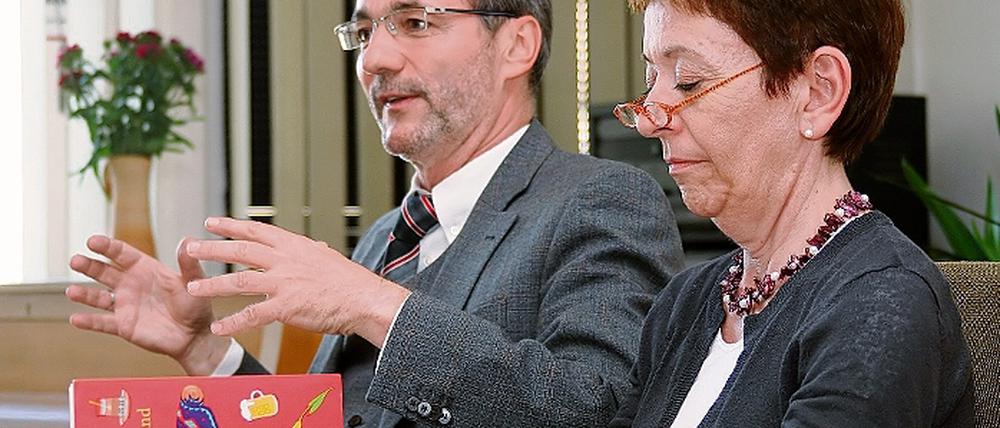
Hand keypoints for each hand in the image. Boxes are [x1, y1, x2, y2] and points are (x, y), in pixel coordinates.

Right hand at [66, 235, 230, 374]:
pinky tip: (76, 318)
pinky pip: (103, 323)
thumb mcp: (194, 281)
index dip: (107, 247)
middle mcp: (131, 284)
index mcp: (145, 269)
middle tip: (75, 260)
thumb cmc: (196, 304)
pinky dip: (89, 322)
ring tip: (71, 291)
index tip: (92, 241)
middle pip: (104, 272)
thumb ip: (188, 263)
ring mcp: (125, 305)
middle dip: (89, 266)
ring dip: (84, 294)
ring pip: (98, 297)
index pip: (122, 254)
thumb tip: (188, 240)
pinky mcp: (123, 325)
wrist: (195, 335)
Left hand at [185, 217, 408, 346]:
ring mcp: (284, 283)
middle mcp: (286, 260)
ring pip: (239, 281)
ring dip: (213, 284)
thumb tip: (313, 247)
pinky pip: (253, 315)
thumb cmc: (350, 282)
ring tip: (193, 287)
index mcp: (294, 246)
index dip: (231, 226)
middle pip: (241, 251)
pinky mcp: (286, 307)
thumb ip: (312, 254)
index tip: (211, 222)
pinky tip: (219, 327)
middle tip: (190, 247)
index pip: (256, 230)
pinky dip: (233, 322)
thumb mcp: (327, 259)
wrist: (364, 300)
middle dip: (212, 248)